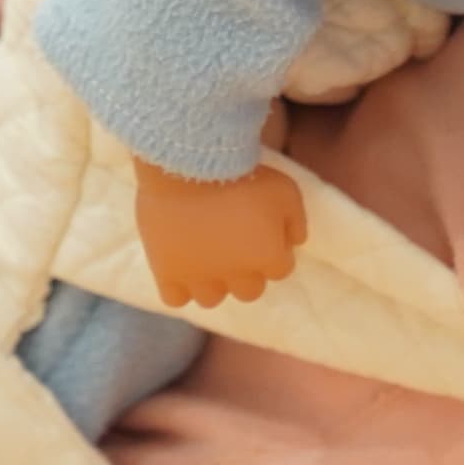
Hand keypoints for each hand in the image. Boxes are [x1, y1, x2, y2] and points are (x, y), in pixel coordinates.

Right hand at [129, 159, 307, 306]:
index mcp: (268, 257)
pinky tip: (180, 268)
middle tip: (234, 245)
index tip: (263, 233)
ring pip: (212, 298)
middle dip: (247, 271)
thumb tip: (296, 242)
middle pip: (249, 290)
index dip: (274, 250)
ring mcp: (200, 277)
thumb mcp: (286, 190)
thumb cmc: (243, 175)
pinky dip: (180, 289)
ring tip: (206, 259)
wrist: (191, 165)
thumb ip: (296, 221)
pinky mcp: (167, 272)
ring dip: (213, 282)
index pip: (281, 269)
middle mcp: (236, 276)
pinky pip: (175, 298)